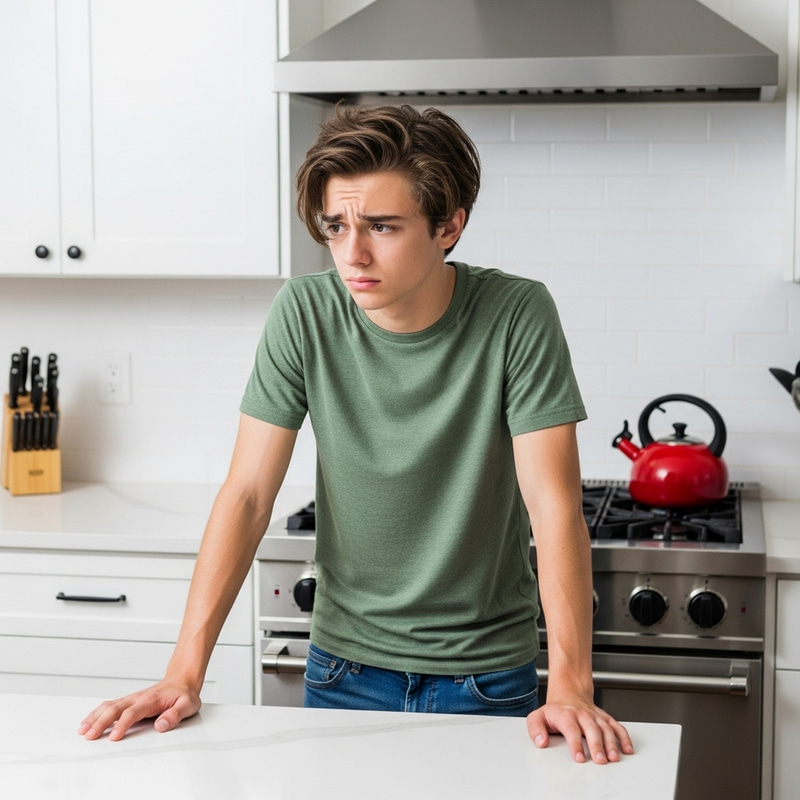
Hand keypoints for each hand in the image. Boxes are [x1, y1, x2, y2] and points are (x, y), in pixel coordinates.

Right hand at [78, 681, 201, 740]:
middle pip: (115, 709)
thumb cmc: (183, 695)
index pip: (133, 712)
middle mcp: (138, 698)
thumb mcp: (188, 704)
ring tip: (83, 730)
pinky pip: (109, 705)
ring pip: (109, 706)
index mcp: (151, 700)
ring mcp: (132, 698)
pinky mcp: (128, 701)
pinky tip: (88, 721)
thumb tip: (162, 725)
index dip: (123, 725)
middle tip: (89, 736)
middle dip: (101, 722)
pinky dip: (96, 713)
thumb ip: (176, 714)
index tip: (114, 737)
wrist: (181, 681)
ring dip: (95, 717)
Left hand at [526, 697, 633, 763]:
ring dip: (612, 743)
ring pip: (606, 728)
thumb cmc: (554, 712)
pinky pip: (617, 727)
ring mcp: (596, 716)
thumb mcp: (538, 717)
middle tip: (600, 760)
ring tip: (614, 758)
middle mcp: (582, 715)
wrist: (568, 694)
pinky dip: (624, 737)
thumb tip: (540, 742)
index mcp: (566, 715)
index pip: (571, 729)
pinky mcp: (605, 719)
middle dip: (597, 745)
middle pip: (592, 729)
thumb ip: (535, 729)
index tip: (579, 758)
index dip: (575, 744)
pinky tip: (627, 749)